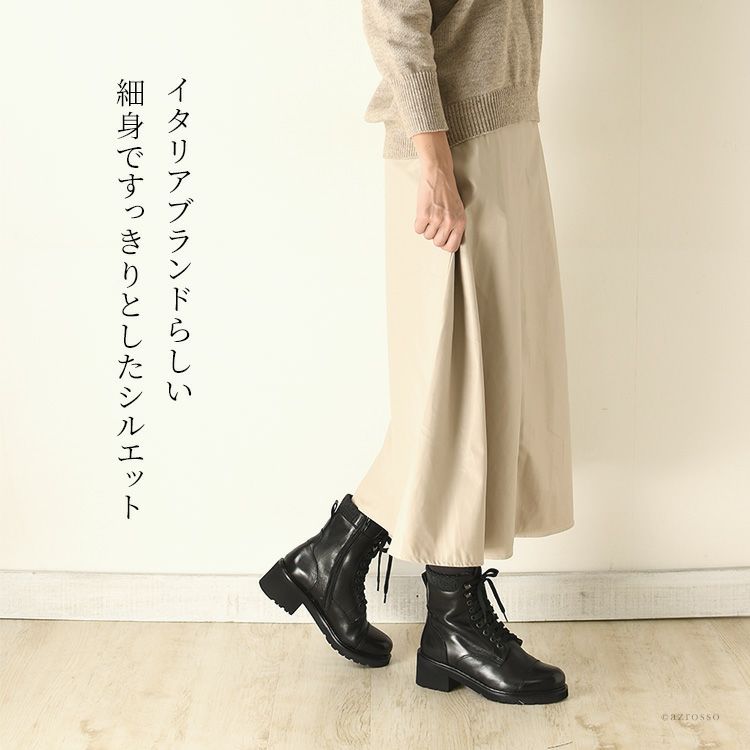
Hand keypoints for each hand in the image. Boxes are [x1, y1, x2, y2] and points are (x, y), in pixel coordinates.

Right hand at [411, 131, 465, 252]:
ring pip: (427, 236)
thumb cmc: (447, 189)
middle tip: (434, 223)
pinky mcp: (425, 214)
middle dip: (434, 235)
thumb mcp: (457, 208)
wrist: (438, 174)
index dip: (444, 244)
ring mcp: (437, 219)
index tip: (441, 239)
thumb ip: (454, 224)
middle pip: (437, 243)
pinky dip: (418, 223)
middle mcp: (450, 222)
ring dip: (426, 227)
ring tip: (430, 214)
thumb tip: (447, 238)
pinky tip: (423, 212)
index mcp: (460, 222)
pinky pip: (418, 229)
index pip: (452, 246)